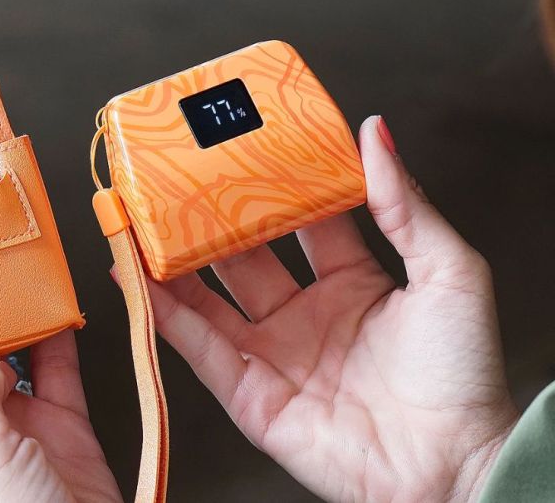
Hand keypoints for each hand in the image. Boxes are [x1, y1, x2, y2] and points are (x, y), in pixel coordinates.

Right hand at [146, 115, 517, 501]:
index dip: (274, 188)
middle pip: (244, 256)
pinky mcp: (250, 395)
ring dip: (174, 262)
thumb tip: (376, 135)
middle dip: (212, 220)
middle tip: (181, 180)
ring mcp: (275, 354)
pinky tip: (137, 279)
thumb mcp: (448, 272)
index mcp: (353, 283)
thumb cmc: (463, 376)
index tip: (246, 150)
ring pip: (210, 297)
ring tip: (142, 221)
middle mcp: (306, 315)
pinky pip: (198, 346)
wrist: (452, 466)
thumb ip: (405, 204)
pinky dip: (162, 313)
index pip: (301, 223)